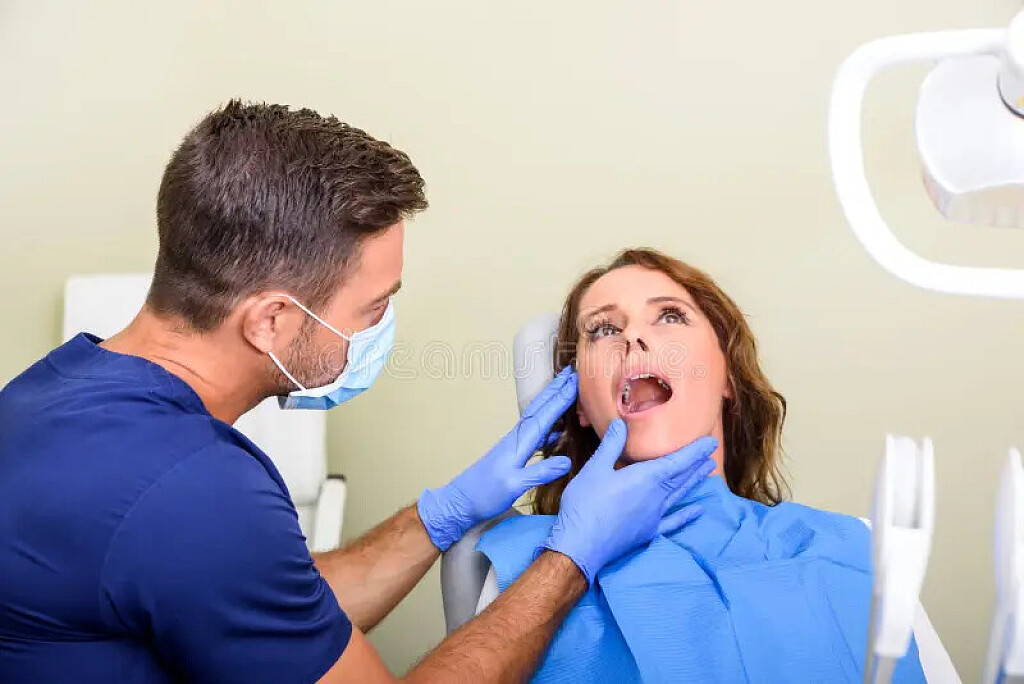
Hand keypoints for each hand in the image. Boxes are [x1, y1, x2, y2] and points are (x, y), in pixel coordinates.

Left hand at [417, 367, 576, 550]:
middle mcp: (517, 437)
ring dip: (553, 403)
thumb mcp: (515, 485)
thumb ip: (540, 473)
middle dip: (556, 390)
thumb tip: (567, 461)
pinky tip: (559, 429)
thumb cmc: (485, 494)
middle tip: (572, 373)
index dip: (562, 398)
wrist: (462, 501)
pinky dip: (549, 425)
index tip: (576, 381)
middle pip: (540, 408)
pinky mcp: (514, 452)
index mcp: (519, 442)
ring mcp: (515, 443)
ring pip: (538, 417)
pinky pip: (537, 432)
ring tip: (567, 392)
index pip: (545, 415)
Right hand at [543, 419, 716, 584]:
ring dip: (693, 482)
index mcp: (645, 478)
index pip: (677, 461)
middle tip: (711, 453)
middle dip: (696, 463)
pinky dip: (686, 515)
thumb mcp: (594, 469)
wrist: (580, 545)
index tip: (710, 442)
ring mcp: (654, 516)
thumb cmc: (585, 503)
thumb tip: (620, 423)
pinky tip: (697, 511)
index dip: (694, 451)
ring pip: (679, 495)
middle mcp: (656, 497)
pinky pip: (673, 522)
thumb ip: (611, 446)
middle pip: (681, 477)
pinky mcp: (648, 532)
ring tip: (708, 471)